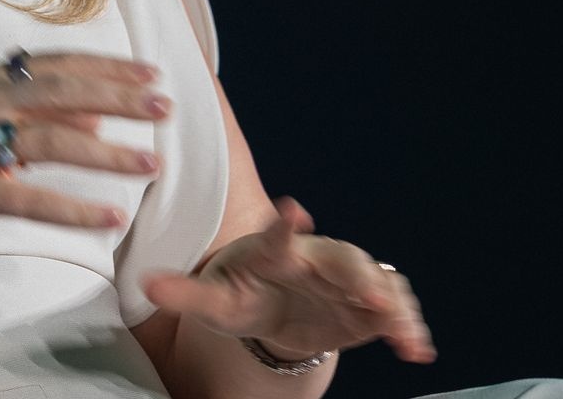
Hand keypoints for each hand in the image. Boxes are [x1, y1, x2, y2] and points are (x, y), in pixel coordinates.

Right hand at [0, 51, 172, 249]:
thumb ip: (27, 112)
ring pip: (53, 144)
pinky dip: (73, 208)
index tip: (151, 72)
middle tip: (165, 107)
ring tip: (152, 163)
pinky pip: (29, 199)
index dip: (107, 67)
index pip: (57, 65)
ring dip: (108, 153)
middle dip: (119, 98)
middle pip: (62, 94)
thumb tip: (92, 118)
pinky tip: (110, 216)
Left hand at [140, 196, 435, 363]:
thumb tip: (146, 285)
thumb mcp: (212, 300)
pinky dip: (406, 327)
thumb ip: (183, 293)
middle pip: (340, 259)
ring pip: (375, 281)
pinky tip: (416, 351)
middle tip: (367, 292)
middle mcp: (315, 259)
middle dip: (355, 273)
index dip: (283, 226)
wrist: (272, 309)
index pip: (276, 237)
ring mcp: (345, 281)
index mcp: (272, 253)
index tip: (291, 212)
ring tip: (397, 326)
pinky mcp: (367, 307)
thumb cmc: (239, 294)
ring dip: (389, 301)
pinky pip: (393, 310)